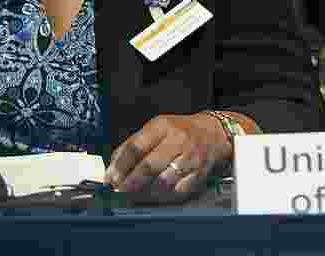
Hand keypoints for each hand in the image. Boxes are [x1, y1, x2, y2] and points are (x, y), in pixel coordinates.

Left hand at [105, 113, 229, 203]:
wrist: (214, 133)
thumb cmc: (180, 131)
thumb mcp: (155, 128)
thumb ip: (131, 146)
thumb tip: (111, 171)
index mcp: (163, 126)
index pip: (136, 147)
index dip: (120, 167)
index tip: (110, 179)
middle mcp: (179, 140)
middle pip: (148, 167)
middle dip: (129, 184)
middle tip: (119, 192)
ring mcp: (191, 158)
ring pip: (162, 183)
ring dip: (144, 193)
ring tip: (135, 195)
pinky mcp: (199, 174)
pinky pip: (176, 192)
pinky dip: (162, 197)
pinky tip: (154, 195)